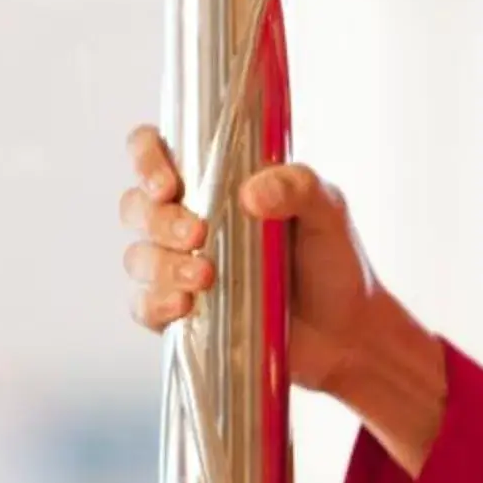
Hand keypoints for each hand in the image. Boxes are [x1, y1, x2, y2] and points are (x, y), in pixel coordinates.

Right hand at [117, 124, 381, 393]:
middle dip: (159, 219)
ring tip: (205, 276)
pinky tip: (184, 305)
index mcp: (215, 181)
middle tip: (197, 232)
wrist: (345, 331)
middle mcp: (188, 218)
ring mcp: (180, 266)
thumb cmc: (332, 260)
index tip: (169, 184)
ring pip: (138, 257)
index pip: (155, 151)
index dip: (146, 160)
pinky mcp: (181, 312)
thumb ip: (296, 186)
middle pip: (136, 206)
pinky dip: (156, 303)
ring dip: (163, 264)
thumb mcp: (327, 210)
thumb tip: (251, 193)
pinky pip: (144, 305)